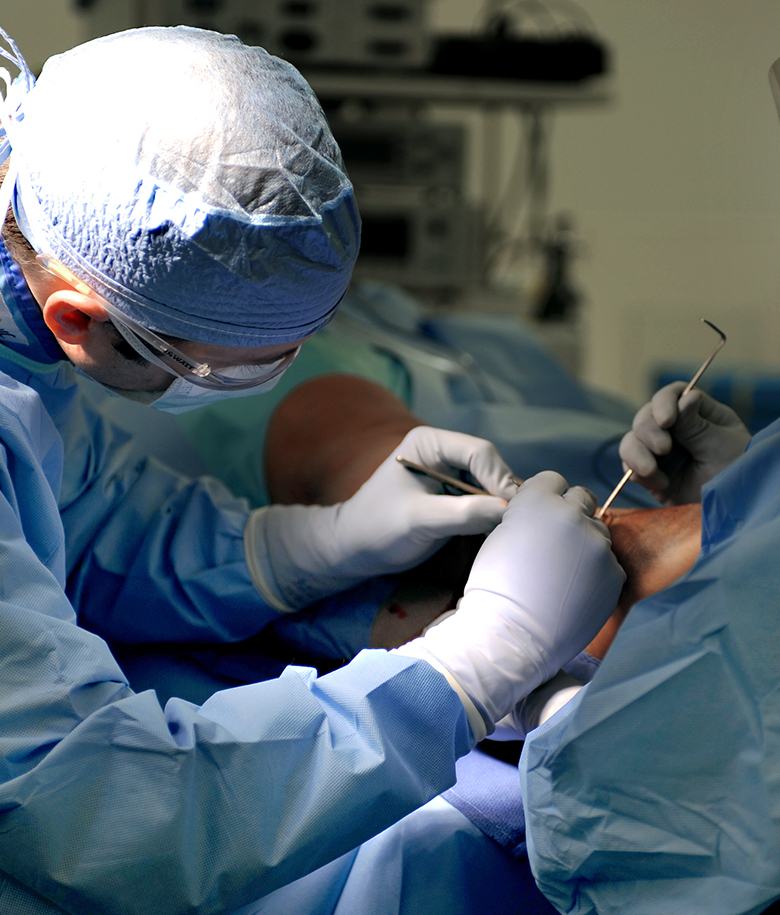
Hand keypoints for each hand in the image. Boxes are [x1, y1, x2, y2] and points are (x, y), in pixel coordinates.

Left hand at [245, 427, 518, 609]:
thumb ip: (461, 513)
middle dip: (505, 493)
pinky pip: (485, 499)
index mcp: (430, 442)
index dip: (501, 479)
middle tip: (523, 521)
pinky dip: (495, 514)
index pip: (479, 453)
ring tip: (517, 528)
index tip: (515, 510)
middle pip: (491, 466)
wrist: (354, 547)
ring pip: (492, 484)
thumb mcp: (419, 521)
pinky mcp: (455, 494)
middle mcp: (444, 451)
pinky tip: (502, 531)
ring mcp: (451, 472)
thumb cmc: (378, 528)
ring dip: (503, 505)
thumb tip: (507, 510)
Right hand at [396, 471, 624, 733]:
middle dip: (572, 514)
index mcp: (538, 500)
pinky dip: (596, 573)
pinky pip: (608, 562)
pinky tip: (575, 591)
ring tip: (564, 573)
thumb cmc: (494, 588)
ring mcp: (597, 543)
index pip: (554, 479)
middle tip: (556, 542)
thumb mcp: (501, 536)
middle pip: (583, 498)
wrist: (511, 636)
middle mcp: (572, 514)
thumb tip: (542, 517)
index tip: (540, 517)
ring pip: (598, 530)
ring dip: (585, 543)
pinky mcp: (614, 572)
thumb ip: (527, 517)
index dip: (546, 497)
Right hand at [619, 381, 749, 505]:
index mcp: (699, 415)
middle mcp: (676, 430)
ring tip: (652, 472)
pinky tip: (662, 484)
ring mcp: (660, 453)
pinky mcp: (650, 475)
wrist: (731, 511)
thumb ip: (696, 425)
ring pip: (631, 441)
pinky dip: (638, 474)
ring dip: (636, 454)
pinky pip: (630, 467)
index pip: (672, 396)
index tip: (667, 421)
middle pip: (645, 417)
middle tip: (664, 450)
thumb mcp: (720, 446)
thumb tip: (686, 396)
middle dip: (649, 432)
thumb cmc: (737, 475)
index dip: (663, 403)